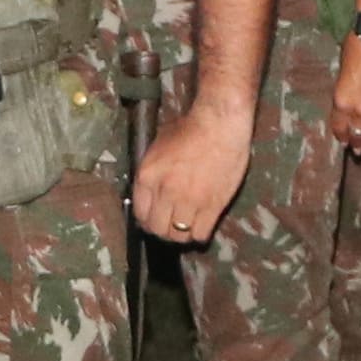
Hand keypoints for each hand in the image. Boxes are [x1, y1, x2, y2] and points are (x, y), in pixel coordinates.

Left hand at [130, 97, 255, 243]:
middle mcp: (165, 192)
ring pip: (178, 237)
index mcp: (147, 176)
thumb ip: (151, 171)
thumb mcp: (158, 146)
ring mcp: (189, 201)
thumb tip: (148, 192)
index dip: (147, 221)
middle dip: (162, 231)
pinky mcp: (212, 206)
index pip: (139, 214)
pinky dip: (200, 234)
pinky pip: (200, 234)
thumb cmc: (190, 128)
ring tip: (186, 227)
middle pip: (157, 229)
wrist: (220, 124)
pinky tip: (202, 226)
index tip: (154, 220)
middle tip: (171, 225)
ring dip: (181, 235)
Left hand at [328, 37, 360, 158]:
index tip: (345, 141)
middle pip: (358, 134)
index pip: (340, 127)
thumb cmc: (357, 45)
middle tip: (359, 151)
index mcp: (341, 101)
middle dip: (358, 144)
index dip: (343, 136)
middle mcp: (359, 110)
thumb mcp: (343, 71)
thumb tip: (351, 101)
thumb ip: (346, 91)